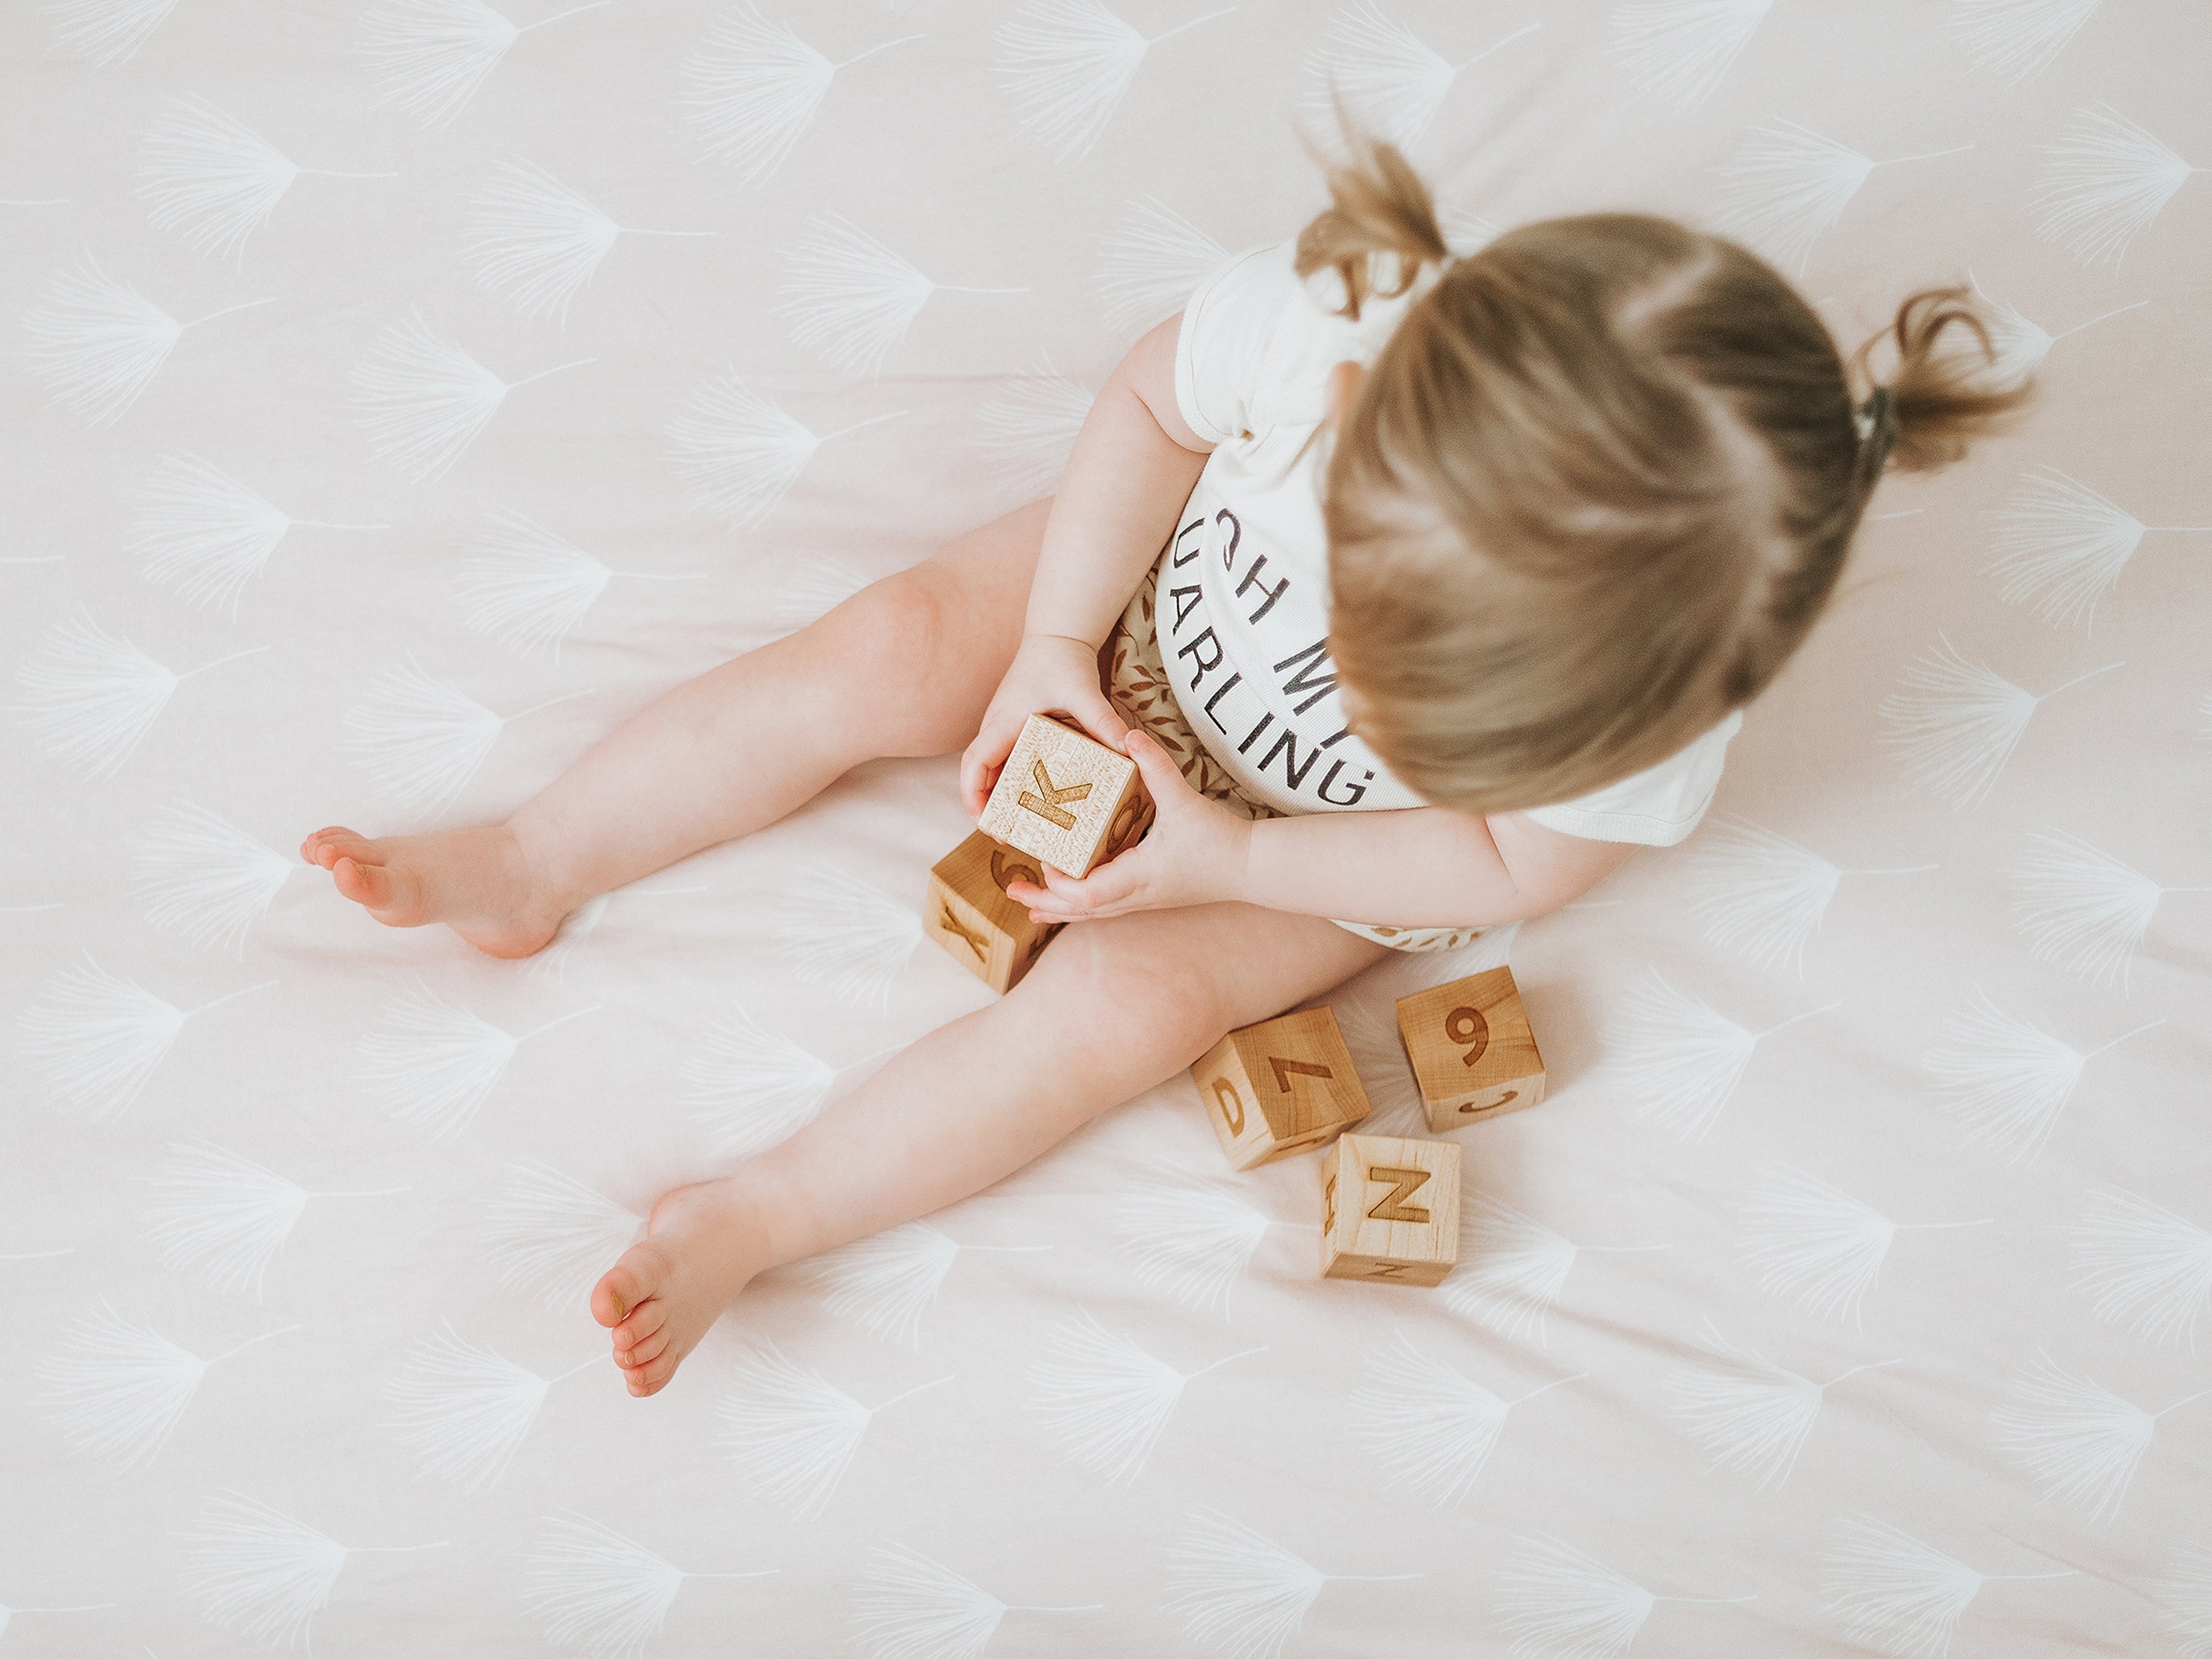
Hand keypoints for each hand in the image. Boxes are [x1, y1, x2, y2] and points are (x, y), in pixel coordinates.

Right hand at [961, 632, 1129, 816]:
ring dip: (1001, 799)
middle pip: (979, 775)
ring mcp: (1003, 728)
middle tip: (1009, 837)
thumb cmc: (1062, 660)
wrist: (1057, 635)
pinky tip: (1037, 801)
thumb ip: (1103, 720)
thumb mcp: (1084, 692)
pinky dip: (1015, 783)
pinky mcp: (1015, 729)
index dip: (973, 795)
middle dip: (987, 808)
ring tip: (1022, 828)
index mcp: (1004, 721)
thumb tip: (1128, 748)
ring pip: (993, 771)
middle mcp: (996, 727)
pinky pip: (1008, 762)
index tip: (985, 821)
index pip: (974, 763)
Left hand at [1007, 731, 1252, 920]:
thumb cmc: (1220, 839)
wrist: (1251, 868)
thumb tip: (1128, 736)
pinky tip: (1065, 902)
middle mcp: (1135, 895)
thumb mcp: (1185, 800)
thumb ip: (1156, 767)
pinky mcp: (1147, 896)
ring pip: (1090, 914)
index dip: (1060, 882)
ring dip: (1057, 907)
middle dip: (1044, 900)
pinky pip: (1104, 908)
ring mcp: (1141, 900)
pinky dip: (1079, 906)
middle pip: (1079, 911)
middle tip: (1012, 888)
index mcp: (1139, 876)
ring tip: (1026, 901)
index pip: (1088, 894)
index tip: (1044, 858)